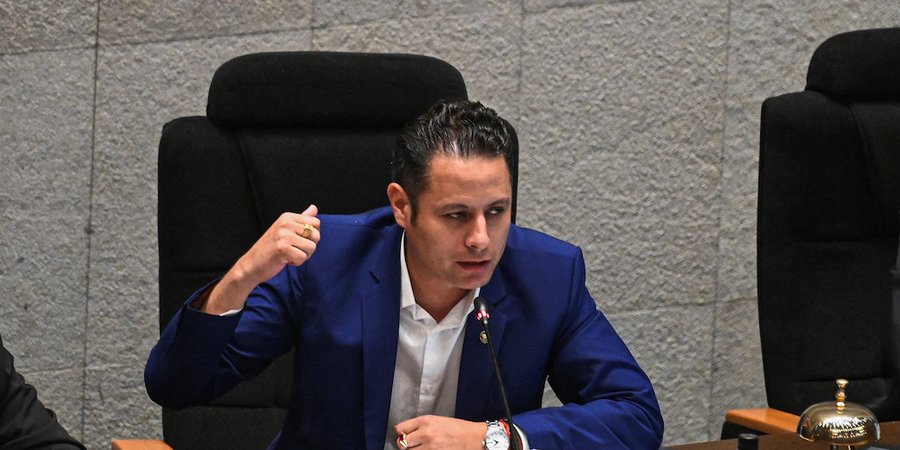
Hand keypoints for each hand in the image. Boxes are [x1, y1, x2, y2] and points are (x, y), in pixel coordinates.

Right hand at [201, 205, 319, 313]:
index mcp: (287, 217)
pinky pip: (303, 257)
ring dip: (303, 256)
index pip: (316, 223)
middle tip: (294, 250)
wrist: (252, 264)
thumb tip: (314, 208)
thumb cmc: (271, 248)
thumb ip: (301, 220)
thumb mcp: (286, 230)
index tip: (298, 240)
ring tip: (289, 255)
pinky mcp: (282, 248)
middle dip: (309, 247)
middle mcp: (285, 223)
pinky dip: (296, 262)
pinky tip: (285, 260)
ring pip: (311, 247)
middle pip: (316, 235)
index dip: (312, 236)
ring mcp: (283, 235)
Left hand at [394, 415, 485, 449]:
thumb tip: (406, 433)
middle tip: (411, 444)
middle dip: (405, 444)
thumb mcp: (437, 420)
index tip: (402, 435)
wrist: (474, 438)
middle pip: (403, 443)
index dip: (400, 433)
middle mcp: (426, 433)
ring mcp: (430, 447)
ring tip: (421, 448)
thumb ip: (421, 425)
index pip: (400, 428)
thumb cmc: (458, 428)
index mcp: (425, 421)